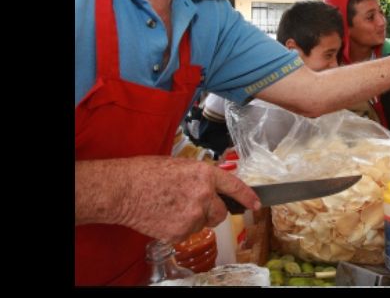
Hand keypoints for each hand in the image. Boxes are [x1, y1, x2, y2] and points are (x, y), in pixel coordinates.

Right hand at [114, 156, 258, 242]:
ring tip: (171, 208)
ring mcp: (193, 215)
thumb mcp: (180, 166)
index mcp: (205, 174)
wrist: (123, 190)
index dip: (248, 197)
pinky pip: (187, 233)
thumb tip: (212, 186)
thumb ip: (201, 177)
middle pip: (221, 213)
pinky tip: (164, 217)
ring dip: (193, 219)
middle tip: (193, 207)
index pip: (234, 187)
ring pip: (203, 224)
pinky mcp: (180, 232)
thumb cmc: (146, 173)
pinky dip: (178, 229)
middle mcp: (204, 195)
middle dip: (212, 212)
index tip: (256, 204)